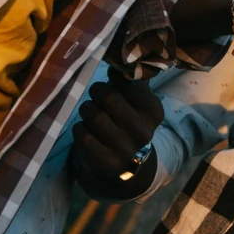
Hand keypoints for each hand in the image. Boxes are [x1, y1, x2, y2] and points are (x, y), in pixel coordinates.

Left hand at [67, 76, 166, 199]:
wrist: (130, 166)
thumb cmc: (131, 124)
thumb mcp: (139, 105)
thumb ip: (130, 83)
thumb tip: (114, 67)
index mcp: (153, 113)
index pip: (128, 84)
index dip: (113, 80)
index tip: (110, 83)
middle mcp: (143, 132)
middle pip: (109, 97)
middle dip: (96, 91)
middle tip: (95, 94)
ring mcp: (124, 149)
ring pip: (93, 115)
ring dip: (86, 109)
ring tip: (89, 111)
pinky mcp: (105, 161)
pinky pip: (82, 134)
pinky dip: (79, 127)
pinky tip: (85, 129)